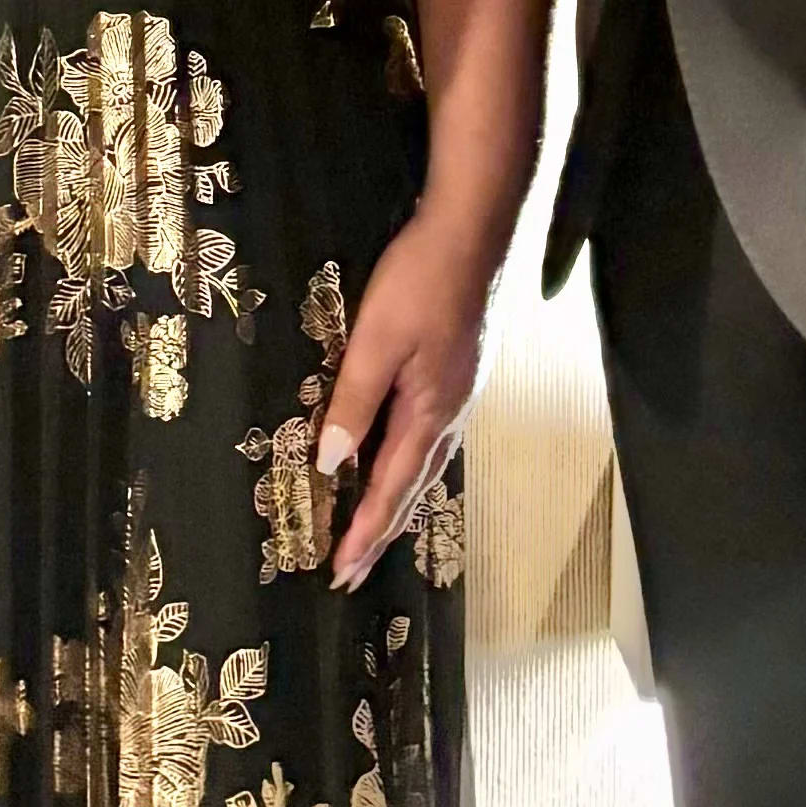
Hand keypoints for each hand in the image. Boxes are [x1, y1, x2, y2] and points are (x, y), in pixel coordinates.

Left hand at [316, 198, 503, 590]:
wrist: (473, 233)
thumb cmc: (421, 281)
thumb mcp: (376, 340)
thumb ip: (353, 401)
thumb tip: (332, 463)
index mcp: (429, 414)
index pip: (391, 490)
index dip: (365, 534)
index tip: (340, 572)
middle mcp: (450, 415)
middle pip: (413, 490)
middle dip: (381, 534)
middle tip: (352, 573)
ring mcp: (460, 396)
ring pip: (425, 467)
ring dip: (398, 505)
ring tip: (375, 535)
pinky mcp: (459, 376)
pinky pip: (431, 441)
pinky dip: (411, 470)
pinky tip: (403, 463)